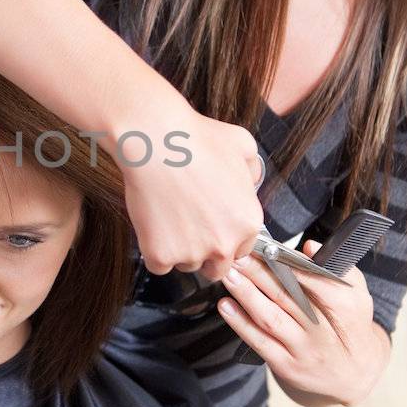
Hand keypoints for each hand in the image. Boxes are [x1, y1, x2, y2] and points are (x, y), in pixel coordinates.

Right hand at [121, 102, 263, 284]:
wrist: (155, 141)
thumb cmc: (195, 139)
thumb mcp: (243, 146)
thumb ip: (253, 170)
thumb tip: (251, 178)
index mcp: (248, 221)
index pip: (242, 249)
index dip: (225, 237)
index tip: (212, 226)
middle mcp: (224, 243)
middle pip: (217, 267)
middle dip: (205, 251)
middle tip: (190, 227)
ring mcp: (192, 252)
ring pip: (186, 265)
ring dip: (178, 249)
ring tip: (169, 217)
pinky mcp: (160, 254)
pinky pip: (158, 265)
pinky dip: (153, 251)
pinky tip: (153, 226)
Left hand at [215, 240, 389, 406]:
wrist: (353, 378)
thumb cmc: (349, 328)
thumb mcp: (355, 298)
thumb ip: (333, 270)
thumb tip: (308, 246)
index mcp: (347, 311)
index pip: (319, 283)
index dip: (291, 264)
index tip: (269, 248)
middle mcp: (325, 333)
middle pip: (289, 297)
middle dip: (261, 273)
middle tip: (240, 254)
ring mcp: (304, 351)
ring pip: (271, 319)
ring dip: (247, 295)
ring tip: (229, 275)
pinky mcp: (287, 366)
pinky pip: (260, 342)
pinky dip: (241, 323)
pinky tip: (226, 305)